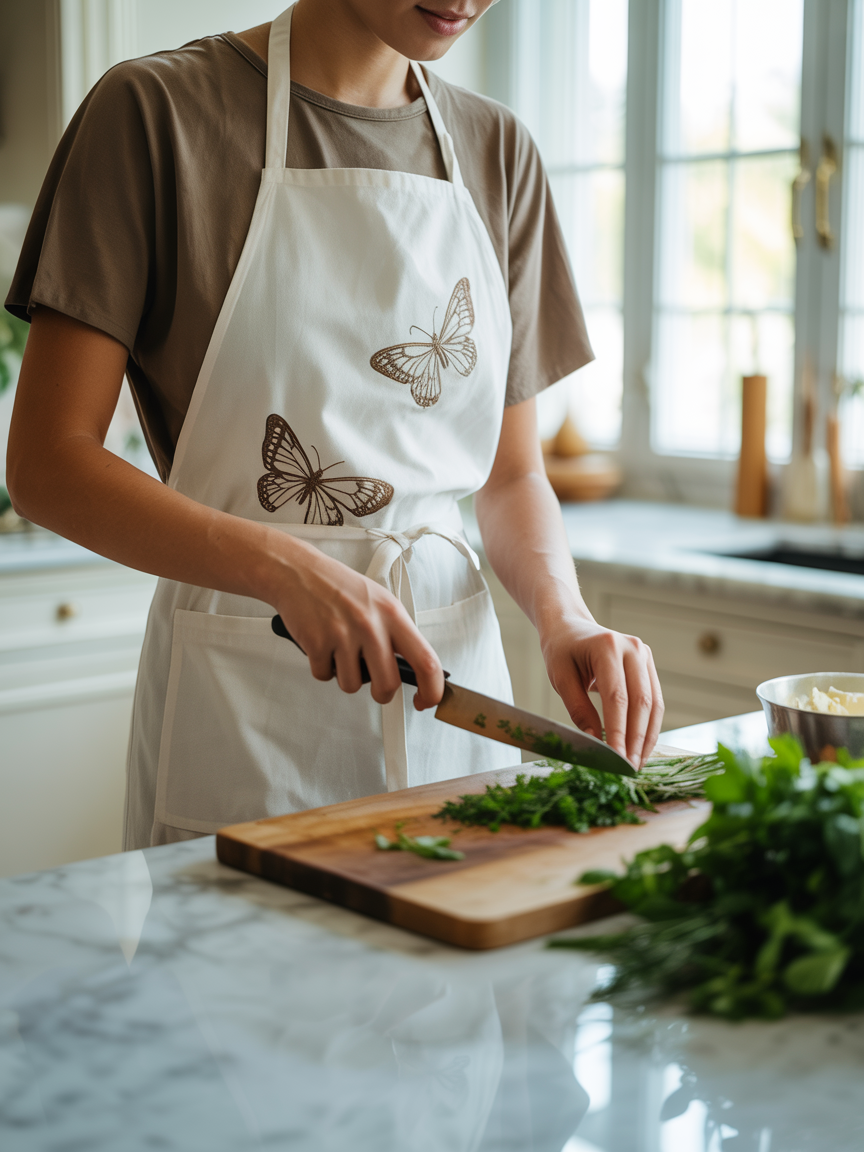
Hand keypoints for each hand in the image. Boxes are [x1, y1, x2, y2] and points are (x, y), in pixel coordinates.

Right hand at [269, 538, 444, 708]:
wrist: (298, 572)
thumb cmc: (339, 586)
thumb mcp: (380, 601)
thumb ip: (396, 633)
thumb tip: (415, 666)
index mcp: (392, 614)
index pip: (426, 661)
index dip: (431, 689)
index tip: (427, 700)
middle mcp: (370, 624)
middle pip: (388, 684)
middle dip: (382, 693)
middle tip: (376, 685)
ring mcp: (343, 635)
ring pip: (353, 685)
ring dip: (346, 676)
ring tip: (342, 652)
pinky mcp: (317, 644)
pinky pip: (324, 676)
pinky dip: (323, 667)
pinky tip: (324, 646)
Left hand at [540, 617, 663, 768]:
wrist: (571, 627)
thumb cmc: (562, 651)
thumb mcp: (561, 678)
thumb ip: (579, 709)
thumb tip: (596, 741)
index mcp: (607, 647)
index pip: (617, 698)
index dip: (618, 731)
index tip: (616, 759)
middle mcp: (633, 648)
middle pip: (641, 702)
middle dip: (636, 739)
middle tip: (629, 768)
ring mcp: (644, 655)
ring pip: (654, 703)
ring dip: (647, 736)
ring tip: (637, 762)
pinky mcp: (649, 665)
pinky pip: (654, 699)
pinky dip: (649, 724)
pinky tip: (641, 745)